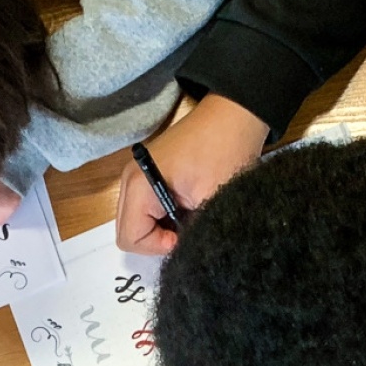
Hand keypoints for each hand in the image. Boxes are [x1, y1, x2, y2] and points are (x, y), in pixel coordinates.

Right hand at [115, 94, 269, 255]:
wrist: (236, 112)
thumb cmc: (225, 150)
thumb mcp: (211, 201)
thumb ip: (191, 234)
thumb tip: (185, 253)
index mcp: (138, 185)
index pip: (129, 238)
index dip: (157, 246)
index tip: (185, 235)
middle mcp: (129, 180)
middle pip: (128, 231)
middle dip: (157, 239)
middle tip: (187, 229)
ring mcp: (138, 176)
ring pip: (137, 222)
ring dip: (162, 228)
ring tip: (189, 215)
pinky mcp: (149, 174)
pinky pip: (147, 209)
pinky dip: (164, 217)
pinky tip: (187, 207)